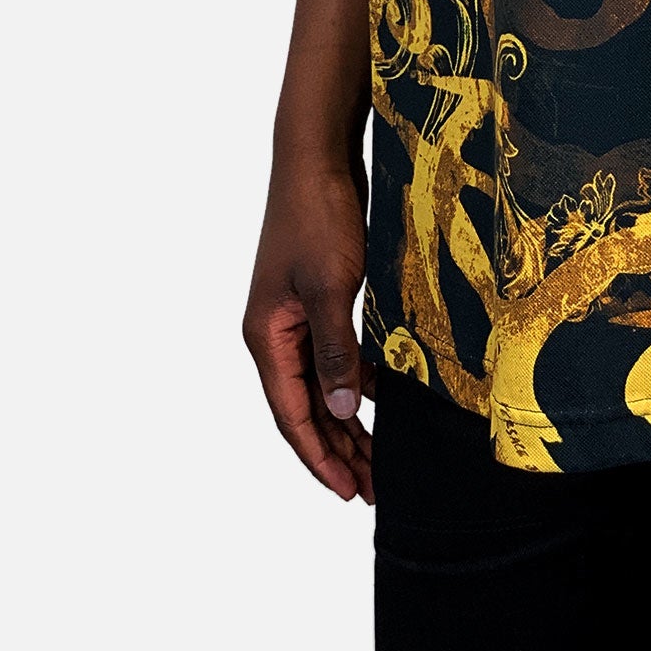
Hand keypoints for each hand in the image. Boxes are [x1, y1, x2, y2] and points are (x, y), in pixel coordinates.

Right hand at [243, 164, 374, 503]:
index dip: (320, 456)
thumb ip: (336, 350)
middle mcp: (276, 333)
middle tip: (373, 487)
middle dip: (339, 448)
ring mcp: (295, 316)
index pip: (292, 415)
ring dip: (348, 419)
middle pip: (306, 407)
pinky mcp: (318, 297)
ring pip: (322, 384)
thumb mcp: (331, 286)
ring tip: (378, 456)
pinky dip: (356, 379)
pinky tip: (382, 395)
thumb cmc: (318, 217)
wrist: (316, 158)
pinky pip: (334, 354)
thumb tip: (343, 410)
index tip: (347, 492)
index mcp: (267, 337)